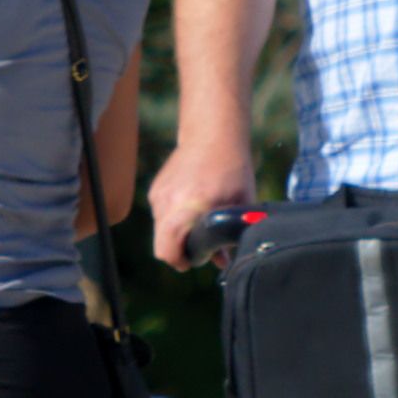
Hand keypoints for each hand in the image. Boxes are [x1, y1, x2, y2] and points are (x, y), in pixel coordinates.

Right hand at [151, 132, 253, 268]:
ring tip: (198, 225)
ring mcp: (159, 195)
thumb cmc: (232, 169)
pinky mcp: (156, 189)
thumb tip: (223, 263)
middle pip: (161, 246)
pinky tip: (192, 209)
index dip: (181, 262)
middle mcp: (169, 201)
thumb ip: (231, 236)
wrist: (212, 134)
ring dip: (176, 237)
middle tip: (198, 251)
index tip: (195, 261)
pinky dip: (173, 221)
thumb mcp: (241, 203)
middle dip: (178, 254)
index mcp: (192, 206)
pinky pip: (160, 217)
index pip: (168, 249)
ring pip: (160, 233)